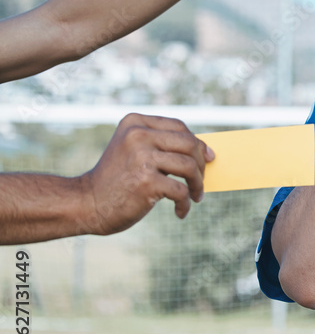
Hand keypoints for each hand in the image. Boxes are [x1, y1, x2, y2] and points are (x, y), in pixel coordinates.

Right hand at [80, 114, 214, 234]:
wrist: (86, 203)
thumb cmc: (118, 180)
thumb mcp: (135, 152)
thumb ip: (163, 146)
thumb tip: (207, 152)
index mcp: (135, 123)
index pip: (179, 127)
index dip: (198, 143)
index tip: (208, 157)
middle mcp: (137, 135)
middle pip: (189, 144)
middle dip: (202, 165)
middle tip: (201, 182)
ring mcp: (141, 157)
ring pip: (189, 166)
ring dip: (198, 185)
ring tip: (196, 196)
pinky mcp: (146, 181)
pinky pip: (181, 190)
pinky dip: (185, 203)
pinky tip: (180, 211)